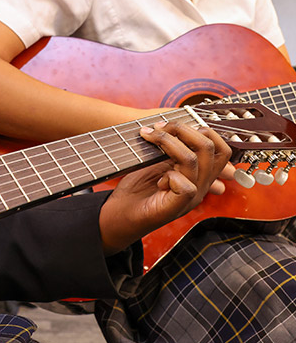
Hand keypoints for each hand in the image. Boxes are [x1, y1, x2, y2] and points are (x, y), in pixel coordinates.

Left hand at [98, 121, 231, 253]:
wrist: (119, 217)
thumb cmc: (137, 188)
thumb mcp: (157, 162)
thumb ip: (171, 149)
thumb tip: (173, 125)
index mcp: (199, 174)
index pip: (222, 149)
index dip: (203, 130)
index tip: (174, 125)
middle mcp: (200, 186)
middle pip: (211, 148)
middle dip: (182, 129)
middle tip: (157, 128)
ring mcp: (190, 199)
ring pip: (193, 160)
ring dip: (167, 142)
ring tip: (148, 137)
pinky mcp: (176, 208)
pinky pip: (186, 186)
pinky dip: (169, 175)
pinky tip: (158, 180)